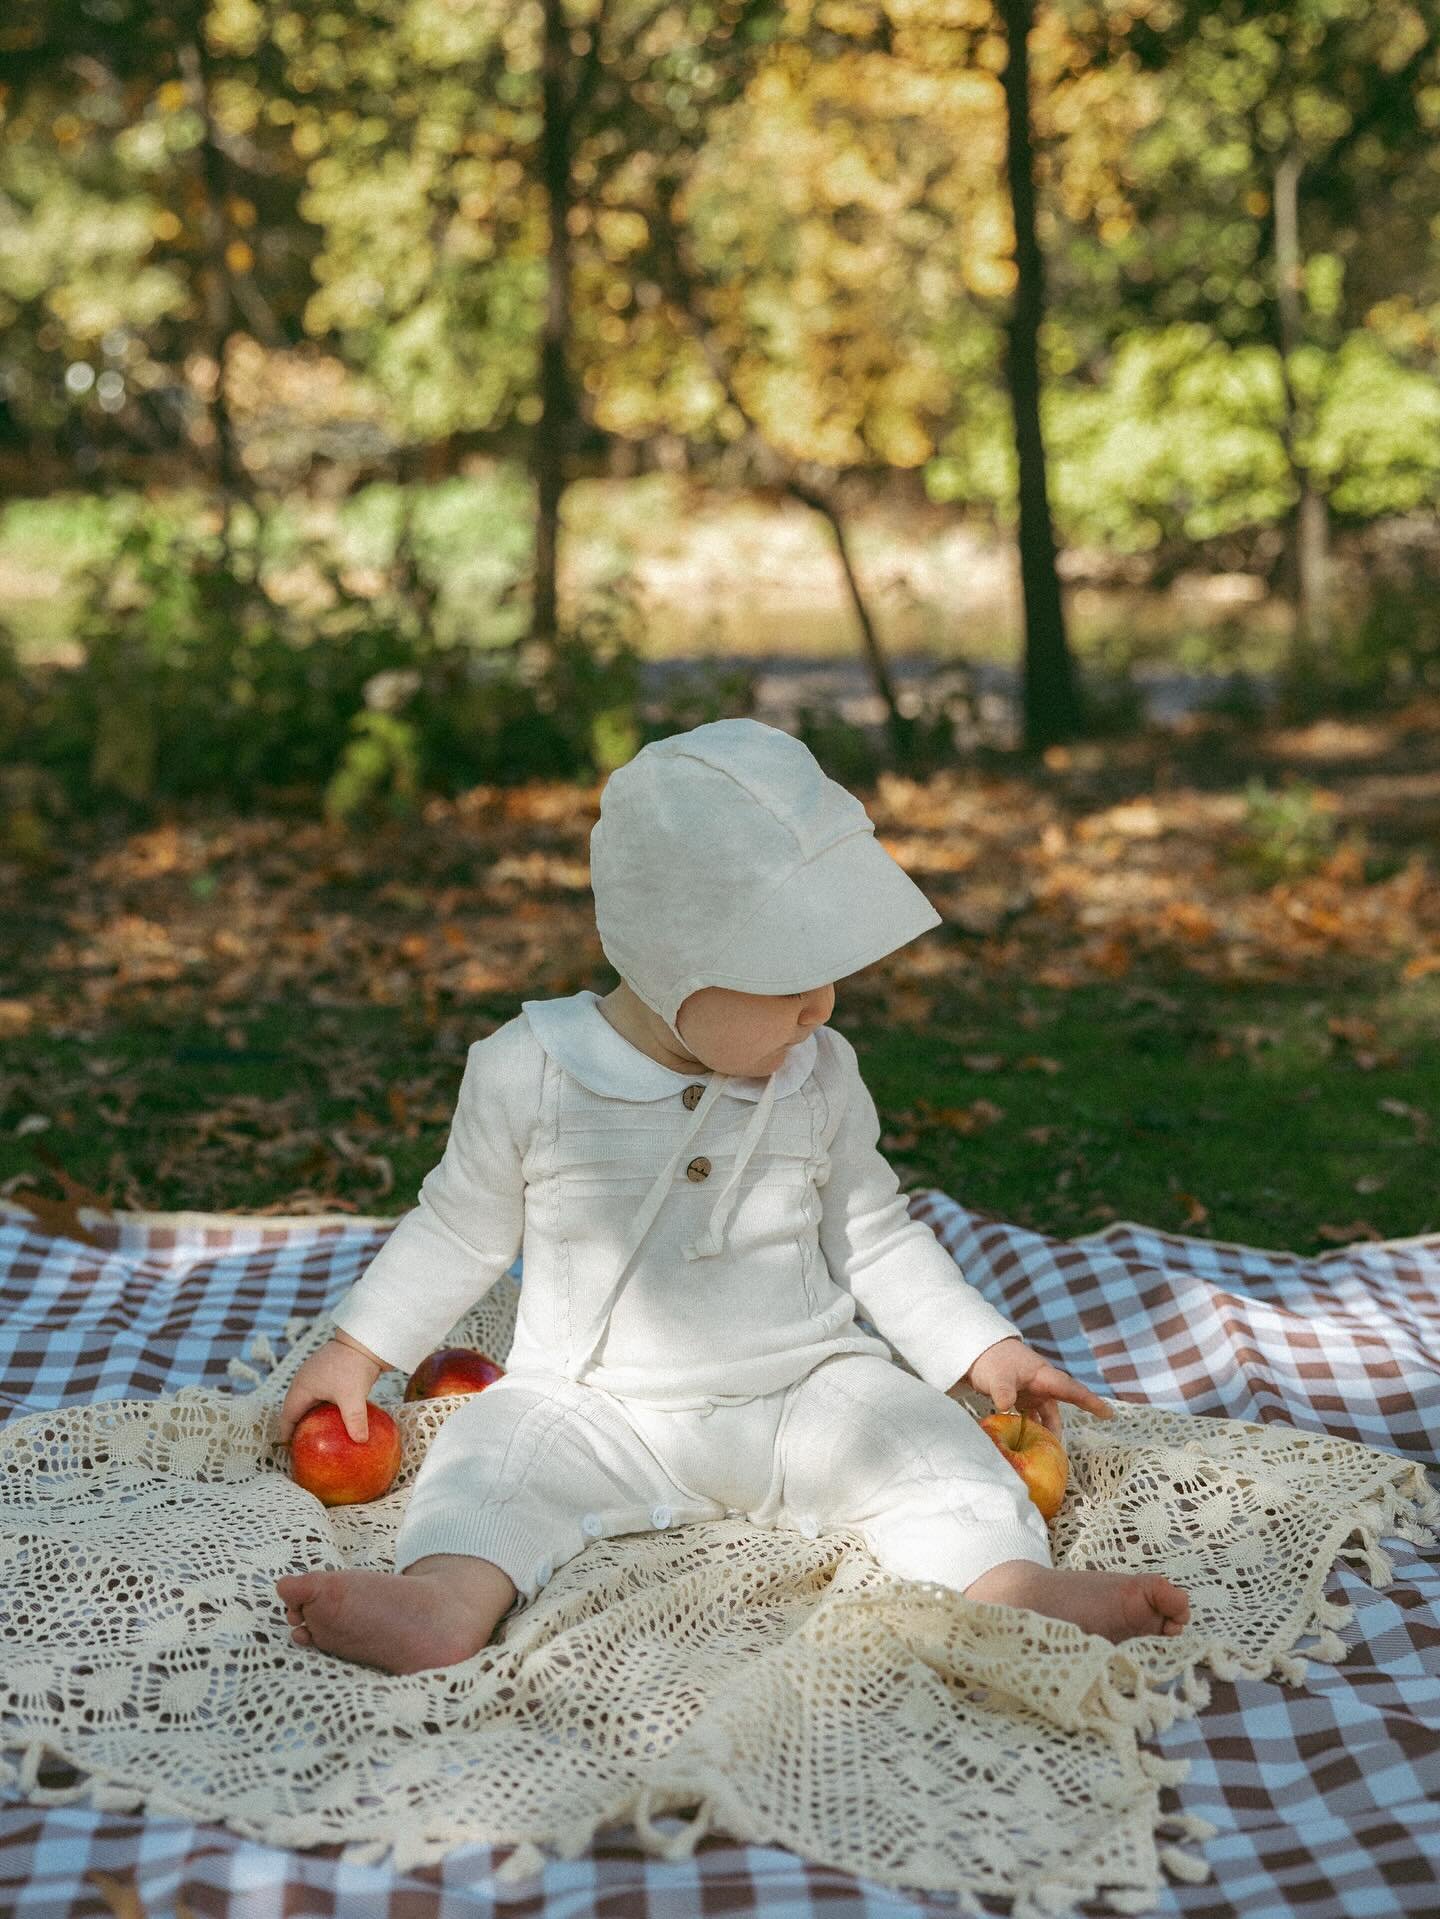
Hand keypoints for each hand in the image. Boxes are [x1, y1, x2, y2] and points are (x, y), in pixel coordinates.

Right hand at [277, 1335, 385, 1445]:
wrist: (365, 1337)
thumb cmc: (354, 1365)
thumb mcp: (353, 1396)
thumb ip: (354, 1420)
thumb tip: (361, 1441)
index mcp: (301, 1387)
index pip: (288, 1417)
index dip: (287, 1436)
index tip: (292, 1452)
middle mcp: (305, 1381)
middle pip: (296, 1411)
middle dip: (300, 1429)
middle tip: (306, 1448)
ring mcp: (316, 1375)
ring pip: (310, 1403)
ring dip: (313, 1418)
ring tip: (320, 1437)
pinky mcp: (329, 1372)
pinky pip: (322, 1396)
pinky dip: (325, 1408)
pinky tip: (337, 1418)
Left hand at [959, 1337, 1111, 1439]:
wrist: (976, 1351)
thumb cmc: (992, 1359)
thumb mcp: (997, 1375)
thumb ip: (1003, 1391)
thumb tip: (1004, 1408)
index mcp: (1043, 1376)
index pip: (1070, 1389)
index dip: (1089, 1402)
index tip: (1108, 1413)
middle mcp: (1041, 1385)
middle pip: (1058, 1408)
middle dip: (1062, 1428)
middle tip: (1064, 1450)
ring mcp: (1031, 1392)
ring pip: (1044, 1416)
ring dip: (1045, 1432)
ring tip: (1045, 1452)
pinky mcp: (1020, 1398)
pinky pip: (1032, 1417)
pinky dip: (1032, 1429)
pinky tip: (1029, 1443)